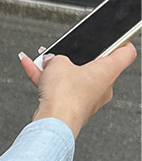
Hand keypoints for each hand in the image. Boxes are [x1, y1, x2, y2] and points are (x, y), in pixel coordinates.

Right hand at [18, 42, 136, 137]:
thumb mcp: (57, 63)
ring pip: (74, 79)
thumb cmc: (65, 97)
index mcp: (109, 71)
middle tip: (64, 52)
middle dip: (75, 59)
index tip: (114, 38)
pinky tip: (35, 73)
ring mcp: (89, 100)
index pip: (125, 52)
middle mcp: (104, 87)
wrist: (53, 122)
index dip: (121, 41)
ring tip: (42, 63)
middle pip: (94, 66)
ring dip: (59, 71)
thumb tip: (51, 60)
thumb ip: (56, 57)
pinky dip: (51, 83)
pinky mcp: (74, 109)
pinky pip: (63, 91)